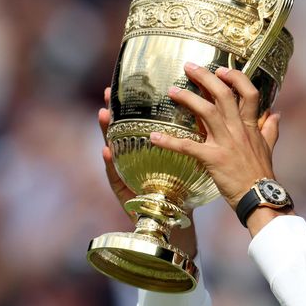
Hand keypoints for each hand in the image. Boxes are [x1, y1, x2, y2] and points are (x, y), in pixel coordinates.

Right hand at [98, 87, 197, 257]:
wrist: (178, 221)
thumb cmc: (182, 190)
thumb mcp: (187, 162)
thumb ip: (188, 141)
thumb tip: (202, 113)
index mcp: (150, 151)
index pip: (141, 124)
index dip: (133, 105)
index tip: (126, 84)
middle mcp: (136, 160)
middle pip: (124, 132)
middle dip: (115, 111)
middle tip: (108, 94)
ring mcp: (128, 175)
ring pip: (116, 150)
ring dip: (108, 131)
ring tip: (102, 114)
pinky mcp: (126, 193)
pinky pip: (116, 177)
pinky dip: (111, 164)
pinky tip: (106, 151)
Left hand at [151, 63, 280, 210]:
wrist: (258, 197)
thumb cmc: (261, 174)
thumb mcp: (268, 148)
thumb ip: (270, 129)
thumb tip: (275, 114)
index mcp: (250, 126)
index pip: (249, 93)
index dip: (236, 78)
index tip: (221, 70)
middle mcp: (237, 130)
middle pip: (223, 95)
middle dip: (205, 77)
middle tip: (189, 67)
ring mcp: (225, 143)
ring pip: (206, 112)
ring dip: (187, 99)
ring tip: (172, 91)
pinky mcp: (212, 159)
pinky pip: (188, 146)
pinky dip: (169, 141)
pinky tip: (154, 137)